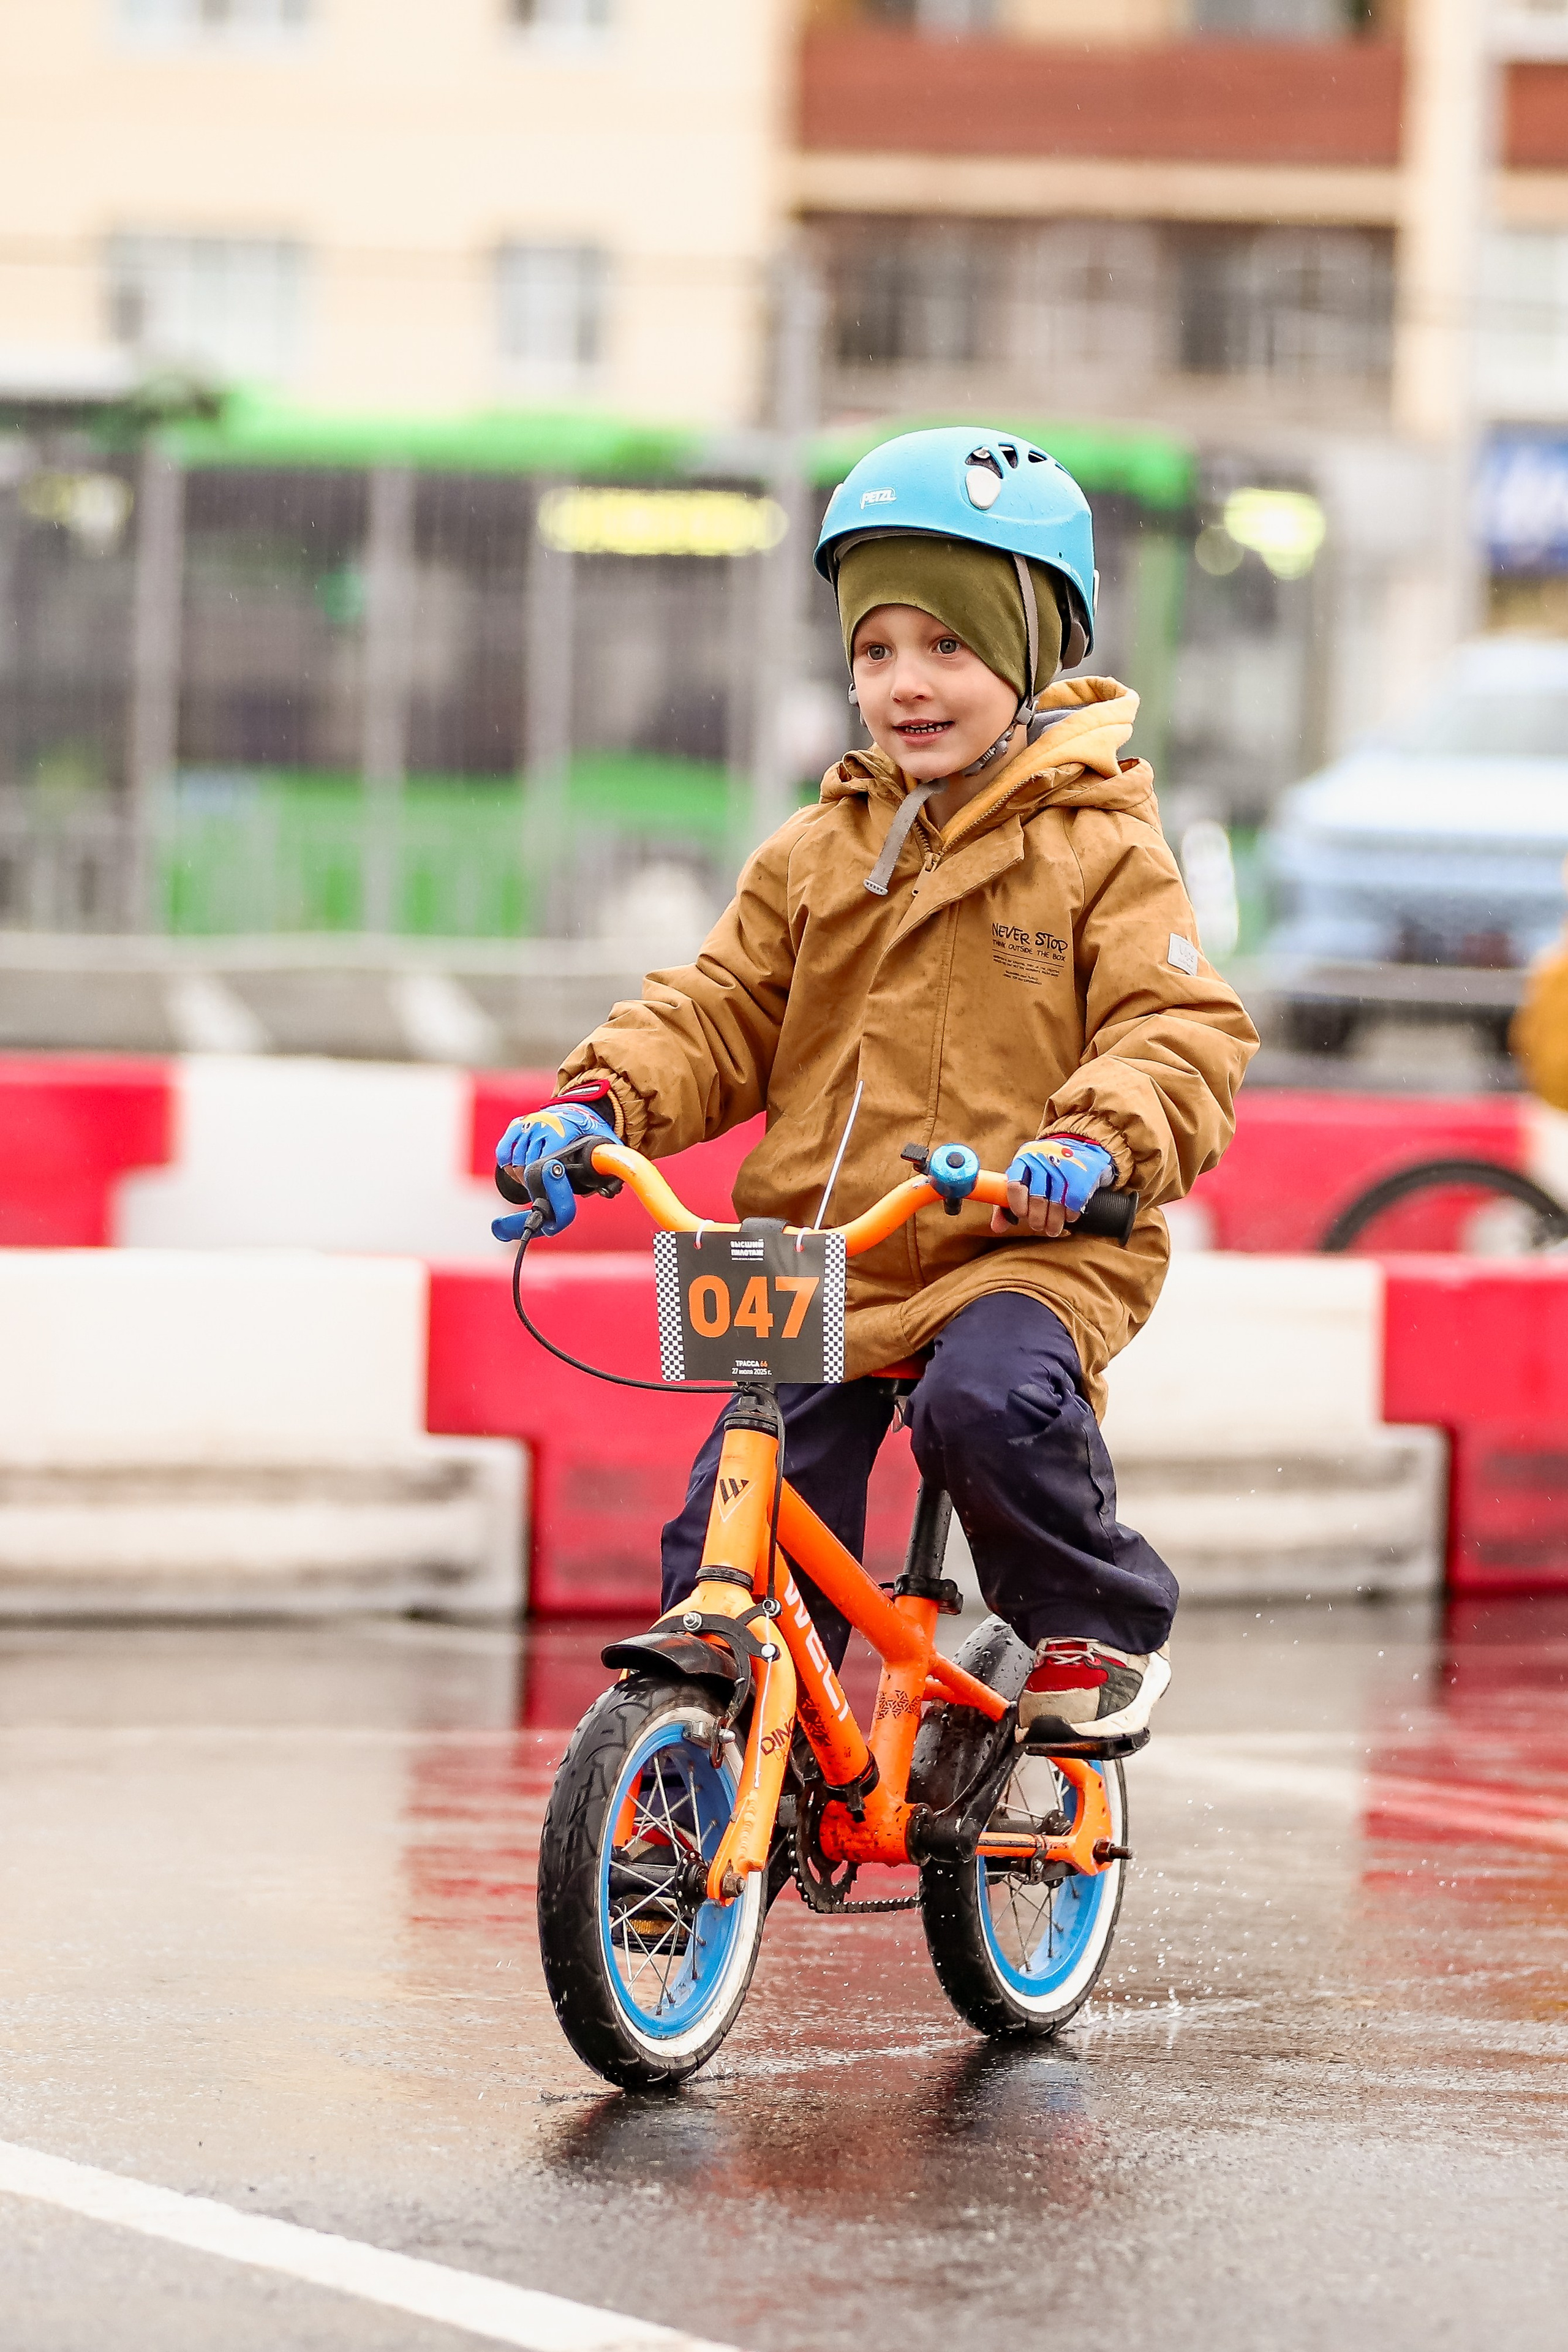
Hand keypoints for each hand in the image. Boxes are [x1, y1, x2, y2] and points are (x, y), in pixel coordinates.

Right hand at [492, 1101, 615, 1238]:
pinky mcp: (517, 1125)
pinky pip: (504, 1148)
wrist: (576, 1108)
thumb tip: (609, 1188)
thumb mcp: (602, 1142)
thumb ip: (606, 1162)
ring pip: (515, 1159)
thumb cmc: (588, 1130)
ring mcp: (527, 1124)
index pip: (545, 1160)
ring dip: (520, 1175)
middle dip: (533, 1181)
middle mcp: (541, 1125)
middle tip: (540, 1191)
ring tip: (531, 1184)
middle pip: (528, 1163)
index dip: (545, 1179)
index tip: (548, 1190)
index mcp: (561, 1131)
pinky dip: (506, 1163)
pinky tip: (514, 1172)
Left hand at [990, 1137, 1114, 1239]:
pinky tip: (1067, 1218)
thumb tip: (997, 1228)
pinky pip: (1073, 1203)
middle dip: (1037, 1219)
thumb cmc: (1044, 1168)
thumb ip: (1006, 1202)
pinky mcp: (1081, 1176)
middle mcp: (1042, 1160)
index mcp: (1023, 1160)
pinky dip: (1070, 1215)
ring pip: (1056, 1204)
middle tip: (1038, 1226)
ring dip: (1053, 1222)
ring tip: (1052, 1230)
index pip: (1015, 1186)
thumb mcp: (1023, 1177)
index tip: (1022, 1215)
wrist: (1077, 1146)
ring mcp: (1063, 1167)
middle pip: (1037, 1198)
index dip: (1017, 1205)